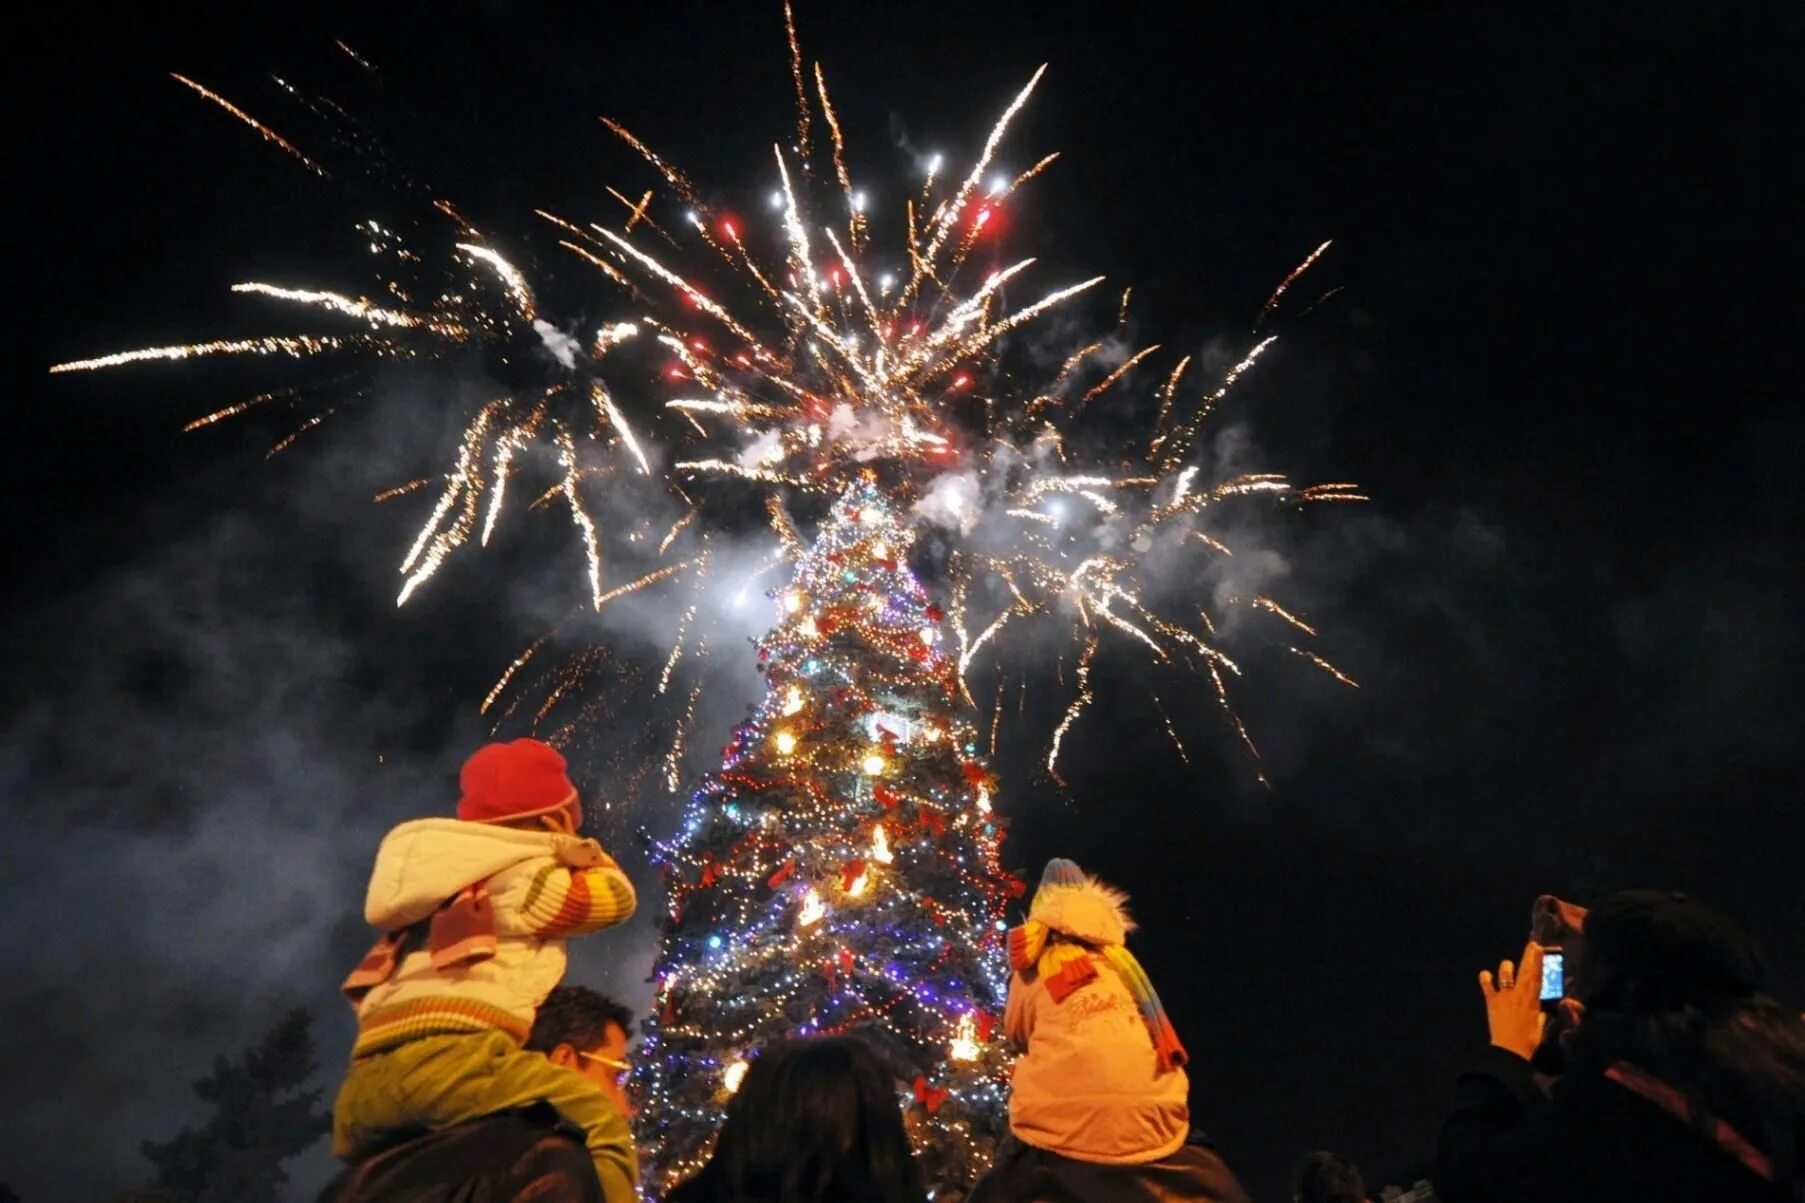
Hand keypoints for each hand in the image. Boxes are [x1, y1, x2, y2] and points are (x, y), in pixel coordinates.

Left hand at [1479, 941, 1545, 1059]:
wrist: (1510, 1049)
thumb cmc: (1528, 1040)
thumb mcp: (1538, 1026)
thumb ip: (1539, 1016)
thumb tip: (1541, 1011)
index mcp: (1533, 1000)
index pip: (1537, 977)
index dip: (1538, 962)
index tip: (1539, 949)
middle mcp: (1519, 994)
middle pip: (1525, 971)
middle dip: (1528, 957)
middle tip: (1532, 944)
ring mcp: (1504, 996)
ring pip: (1506, 974)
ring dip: (1506, 968)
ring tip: (1507, 965)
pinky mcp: (1492, 1001)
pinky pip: (1487, 986)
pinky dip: (1485, 979)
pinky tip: (1485, 974)